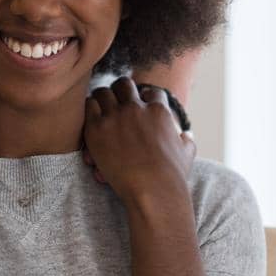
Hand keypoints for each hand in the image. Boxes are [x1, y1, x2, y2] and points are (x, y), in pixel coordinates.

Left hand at [82, 77, 195, 200]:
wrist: (152, 190)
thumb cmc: (172, 175)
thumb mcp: (187, 153)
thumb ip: (186, 139)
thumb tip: (187, 135)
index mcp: (158, 111)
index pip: (151, 91)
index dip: (145, 98)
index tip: (141, 105)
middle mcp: (136, 108)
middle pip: (124, 84)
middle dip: (121, 92)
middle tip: (118, 103)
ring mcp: (116, 116)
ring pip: (103, 92)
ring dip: (103, 99)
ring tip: (102, 110)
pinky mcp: (97, 128)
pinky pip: (89, 106)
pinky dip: (90, 111)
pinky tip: (93, 122)